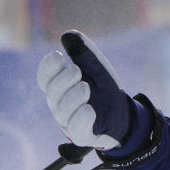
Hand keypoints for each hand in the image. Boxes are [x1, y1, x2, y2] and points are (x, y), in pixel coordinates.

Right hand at [37, 30, 132, 149]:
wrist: (123, 111)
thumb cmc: (102, 87)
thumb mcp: (95, 66)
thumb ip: (82, 51)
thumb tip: (68, 35)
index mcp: (59, 87)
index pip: (45, 79)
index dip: (48, 68)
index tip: (57, 56)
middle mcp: (60, 105)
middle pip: (53, 94)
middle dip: (63, 80)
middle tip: (77, 70)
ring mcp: (70, 121)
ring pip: (63, 112)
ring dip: (72, 98)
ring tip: (85, 87)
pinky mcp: (84, 135)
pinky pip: (78, 130)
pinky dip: (82, 119)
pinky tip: (89, 110)